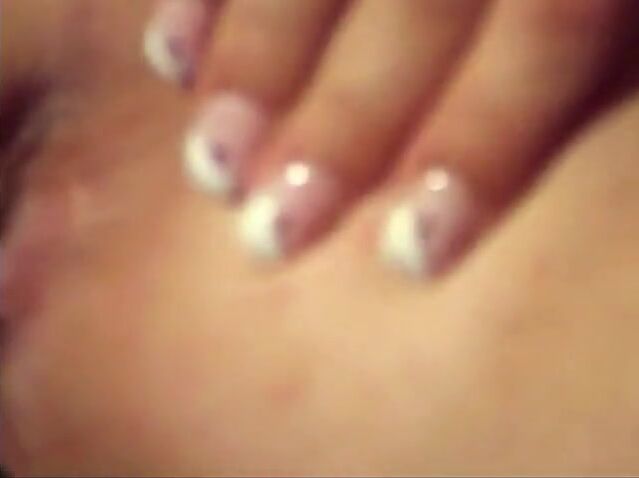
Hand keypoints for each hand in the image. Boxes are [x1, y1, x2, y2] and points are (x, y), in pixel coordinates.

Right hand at [145, 0, 637, 276]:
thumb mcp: (589, 10)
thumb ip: (539, 60)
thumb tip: (492, 171)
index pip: (551, 28)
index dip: (481, 143)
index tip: (413, 252)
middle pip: (419, 5)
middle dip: (345, 125)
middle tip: (275, 233)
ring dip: (256, 65)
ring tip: (212, 166)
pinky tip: (171, 60)